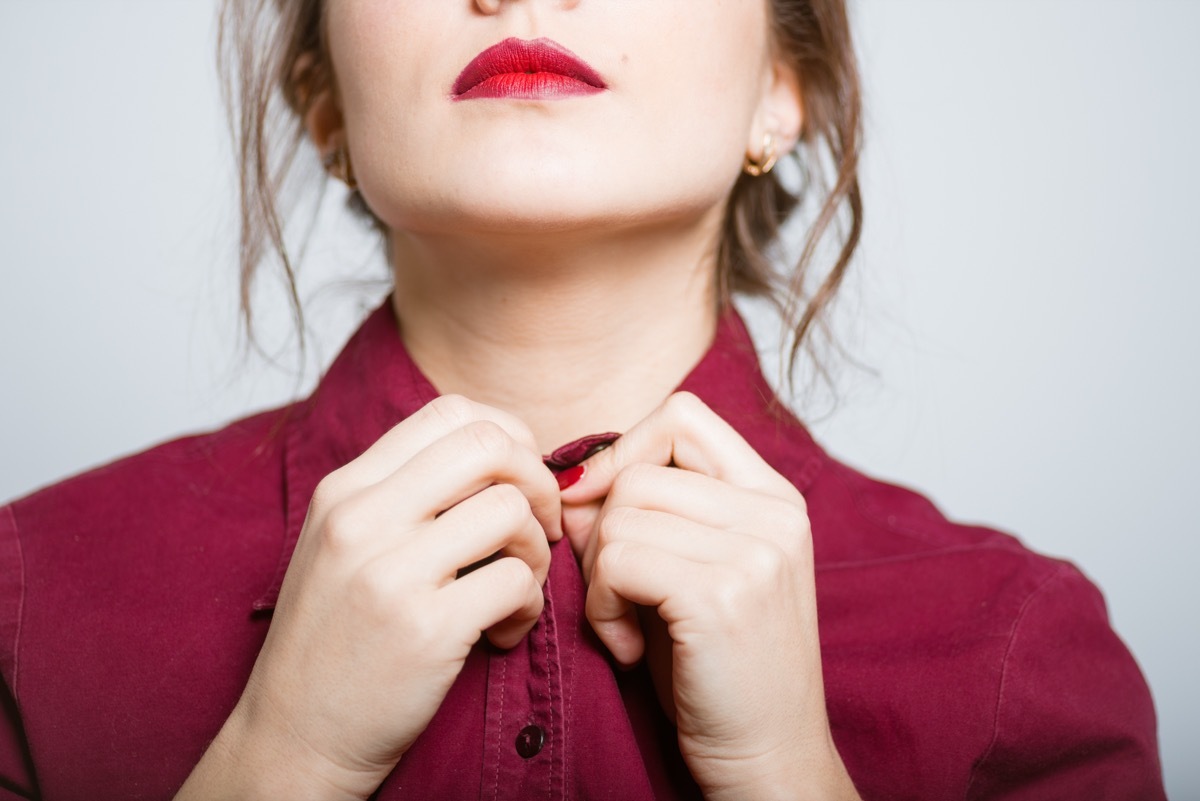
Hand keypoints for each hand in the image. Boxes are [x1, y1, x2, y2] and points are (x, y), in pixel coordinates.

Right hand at [177, 396, 560, 799]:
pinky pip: (517, 581)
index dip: (507, 437)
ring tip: (517, 588)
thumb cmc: (336, 641)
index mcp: (345, 490)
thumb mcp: (346, 546)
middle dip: (536, 480)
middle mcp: (361, 518)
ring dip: (537, 551)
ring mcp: (390, 571)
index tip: (517, 481)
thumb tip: (502, 455)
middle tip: (537, 527)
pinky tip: (504, 631)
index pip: (449, 411)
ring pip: (511, 510)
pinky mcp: (425, 628)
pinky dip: (530, 607)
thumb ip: (407, 495)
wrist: (292, 738)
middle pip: (488, 444)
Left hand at [560, 392, 858, 800]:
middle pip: (637, 470)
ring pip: (619, 516)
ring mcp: (755, 551)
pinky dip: (602, 608)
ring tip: (629, 625)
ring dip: (600, 578)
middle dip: (602, 530)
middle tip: (616, 592)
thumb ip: (644, 517)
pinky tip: (632, 648)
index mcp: (773, 496)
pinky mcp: (722, 594)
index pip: (682, 416)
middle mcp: (774, 512)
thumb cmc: (718, 670)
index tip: (598, 506)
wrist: (768, 759)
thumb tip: (571, 483)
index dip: (623, 450)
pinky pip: (616, 561)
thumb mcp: (689, 574)